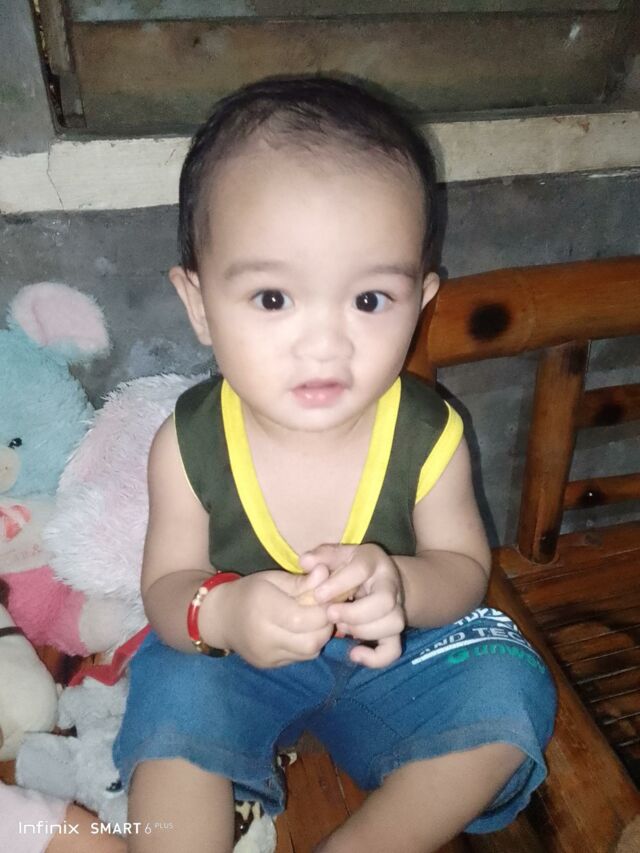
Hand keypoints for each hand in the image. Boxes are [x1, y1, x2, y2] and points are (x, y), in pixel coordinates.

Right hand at [204, 566, 333, 668]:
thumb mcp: (273, 579)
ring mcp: (266, 655)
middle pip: (311, 641)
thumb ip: (300, 581)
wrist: (220, 617)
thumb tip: (325, 573)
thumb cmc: (249, 591)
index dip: (323, 610)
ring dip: (319, 636)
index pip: (304, 618)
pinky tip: (303, 632)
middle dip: (325, 626)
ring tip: (316, 621)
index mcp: (263, 608)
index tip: (328, 599)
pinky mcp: (269, 666)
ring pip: (309, 652)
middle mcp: (264, 636)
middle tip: (326, 611)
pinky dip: (308, 644)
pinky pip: (300, 658)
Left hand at [298, 543, 405, 667]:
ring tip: (341, 628)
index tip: (318, 596)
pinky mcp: (394, 629)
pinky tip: (353, 654)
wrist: (377, 578)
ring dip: (364, 631)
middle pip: (384, 601)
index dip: (338, 584)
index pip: (361, 570)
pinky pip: (394, 648)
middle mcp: (390, 583)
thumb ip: (320, 557)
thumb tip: (304, 562)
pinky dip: (376, 658)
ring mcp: (396, 606)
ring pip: (394, 623)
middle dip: (355, 613)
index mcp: (372, 560)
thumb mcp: (335, 555)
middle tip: (330, 615)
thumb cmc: (348, 566)